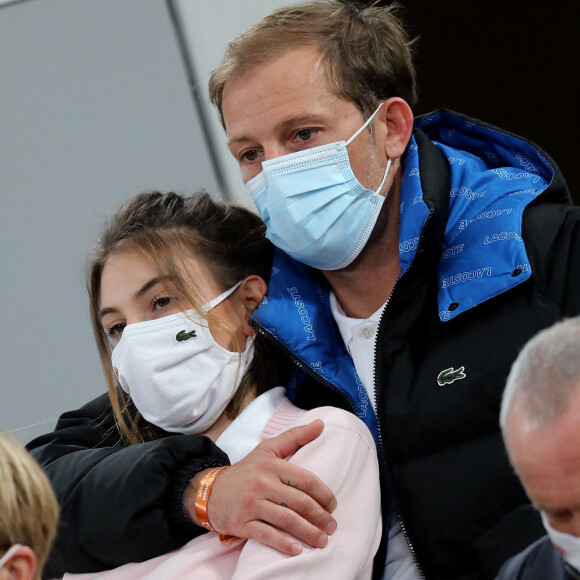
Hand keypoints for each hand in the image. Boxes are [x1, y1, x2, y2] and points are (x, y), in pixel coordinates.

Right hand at [185, 420, 336, 555]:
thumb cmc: (246, 470)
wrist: (210, 490)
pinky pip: (266, 535)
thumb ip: (295, 436)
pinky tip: (297, 550)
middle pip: (298, 502)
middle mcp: (261, 483)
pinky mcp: (241, 523)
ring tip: (323, 540)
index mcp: (271, 465)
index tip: (333, 505)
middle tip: (332, 526)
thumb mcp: (268, 450)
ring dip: (308, 532)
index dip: (323, 494)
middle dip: (320, 516)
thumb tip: (320, 423)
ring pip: (286, 520)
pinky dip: (283, 544)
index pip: (305, 479)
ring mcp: (251, 504)